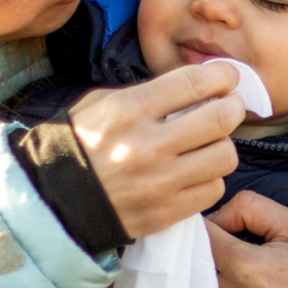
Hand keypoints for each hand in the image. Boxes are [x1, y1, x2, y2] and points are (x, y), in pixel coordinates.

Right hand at [69, 65, 244, 238]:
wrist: (54, 200)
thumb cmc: (79, 145)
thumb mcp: (101, 104)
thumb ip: (146, 93)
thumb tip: (194, 86)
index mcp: (129, 110)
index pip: (194, 83)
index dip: (222, 75)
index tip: (228, 77)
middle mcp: (148, 145)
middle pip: (220, 119)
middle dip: (233, 107)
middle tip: (230, 106)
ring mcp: (160, 182)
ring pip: (224, 157)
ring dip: (222, 146)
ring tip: (211, 143)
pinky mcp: (167, 212)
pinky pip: (213, 190)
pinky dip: (210, 178)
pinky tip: (197, 172)